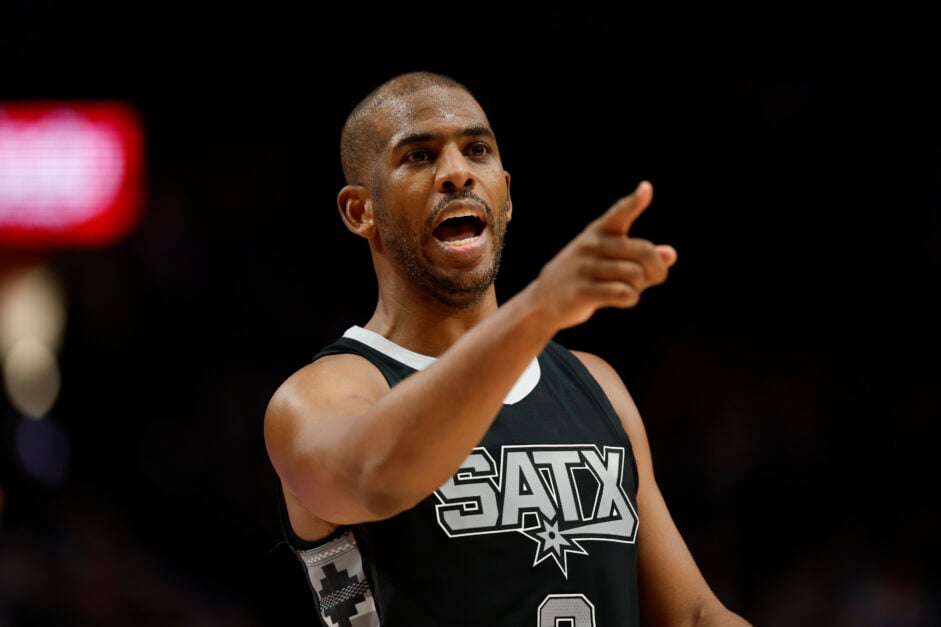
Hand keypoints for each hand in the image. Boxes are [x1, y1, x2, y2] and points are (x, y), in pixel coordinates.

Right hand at [530, 180, 676, 329]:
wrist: (545, 298)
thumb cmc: (587, 275)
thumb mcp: (611, 260)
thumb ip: (641, 256)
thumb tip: (670, 254)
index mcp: (599, 231)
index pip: (619, 213)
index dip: (634, 202)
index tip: (646, 189)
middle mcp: (592, 245)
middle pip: (644, 251)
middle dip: (657, 269)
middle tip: (655, 278)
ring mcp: (585, 267)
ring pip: (636, 275)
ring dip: (640, 287)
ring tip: (631, 289)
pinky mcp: (582, 291)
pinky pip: (623, 293)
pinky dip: (631, 298)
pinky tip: (624, 299)